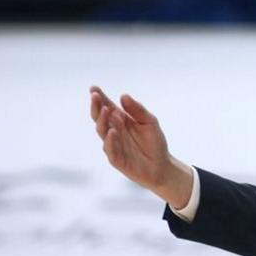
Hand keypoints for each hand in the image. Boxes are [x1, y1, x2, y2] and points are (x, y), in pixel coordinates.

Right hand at [90, 85, 192, 206]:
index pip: (107, 107)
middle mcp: (114, 131)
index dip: (100, 98)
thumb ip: (138, 110)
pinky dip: (110, 141)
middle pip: (100, 118)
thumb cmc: (154, 143)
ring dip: (103, 121)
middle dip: (97, 107)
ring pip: (103, 132)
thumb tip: (124, 96)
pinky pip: (110, 150)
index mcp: (121, 121)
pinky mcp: (117, 159)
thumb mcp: (149, 122)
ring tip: (106, 110)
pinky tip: (112, 132)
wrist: (162, 166)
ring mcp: (113, 145)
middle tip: (95, 96)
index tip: (94, 88)